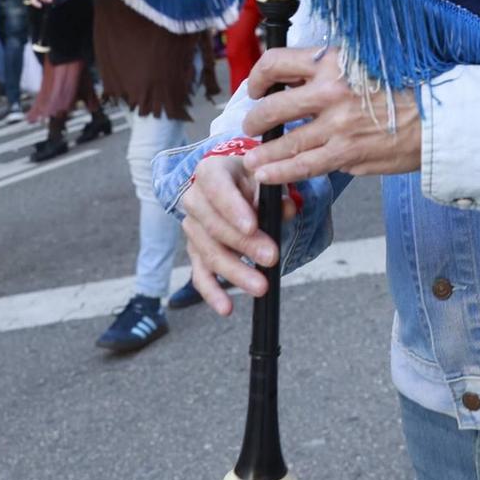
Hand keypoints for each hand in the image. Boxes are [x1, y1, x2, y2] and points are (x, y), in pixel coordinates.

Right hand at [178, 154, 298, 314]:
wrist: (233, 182)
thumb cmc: (252, 176)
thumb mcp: (265, 175)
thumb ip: (275, 191)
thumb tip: (287, 209)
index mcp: (210, 172)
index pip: (216, 188)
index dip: (232, 208)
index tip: (251, 226)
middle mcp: (194, 199)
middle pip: (213, 226)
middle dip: (244, 245)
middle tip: (271, 258)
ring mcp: (192, 227)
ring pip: (209, 253)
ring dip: (235, 272)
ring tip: (261, 287)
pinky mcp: (195, 251)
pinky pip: (200, 274)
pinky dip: (212, 292)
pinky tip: (226, 308)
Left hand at [240, 47, 420, 184]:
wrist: (437, 116)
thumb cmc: (404, 88)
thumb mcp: (364, 63)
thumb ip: (330, 73)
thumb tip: (296, 86)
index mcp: (332, 61)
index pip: (276, 62)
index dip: (257, 77)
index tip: (256, 87)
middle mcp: (330, 91)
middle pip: (272, 106)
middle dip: (254, 120)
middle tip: (252, 126)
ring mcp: (337, 125)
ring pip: (284, 142)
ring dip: (262, 153)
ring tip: (252, 160)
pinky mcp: (346, 153)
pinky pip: (304, 166)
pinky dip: (281, 173)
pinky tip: (268, 176)